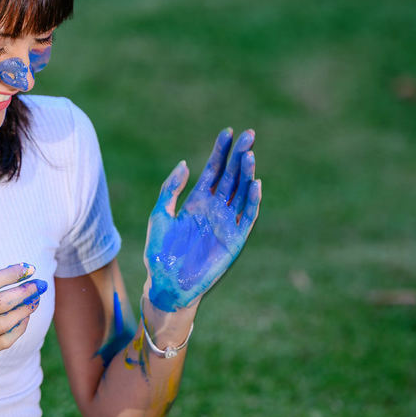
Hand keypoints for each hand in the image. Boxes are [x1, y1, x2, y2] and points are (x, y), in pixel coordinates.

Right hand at [0, 262, 47, 368]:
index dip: (10, 274)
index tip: (27, 268)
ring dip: (25, 309)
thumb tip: (1, 271)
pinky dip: (19, 328)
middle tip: (39, 284)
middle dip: (24, 292)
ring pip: (5, 323)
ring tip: (35, 299)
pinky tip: (25, 317)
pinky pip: (4, 341)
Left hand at [144, 128, 261, 312]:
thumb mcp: (160, 215)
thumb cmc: (160, 253)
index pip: (213, 170)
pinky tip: (255, 183)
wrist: (167, 284)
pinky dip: (253, 201)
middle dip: (239, 155)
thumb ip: (171, 189)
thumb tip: (186, 164)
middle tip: (248, 134)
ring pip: (242, 192)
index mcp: (197, 201)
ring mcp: (227, 223)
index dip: (221, 151)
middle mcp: (215, 209)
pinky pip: (248, 216)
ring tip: (250, 155)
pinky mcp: (235, 239)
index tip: (227, 132)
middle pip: (231, 176)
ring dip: (247, 174)